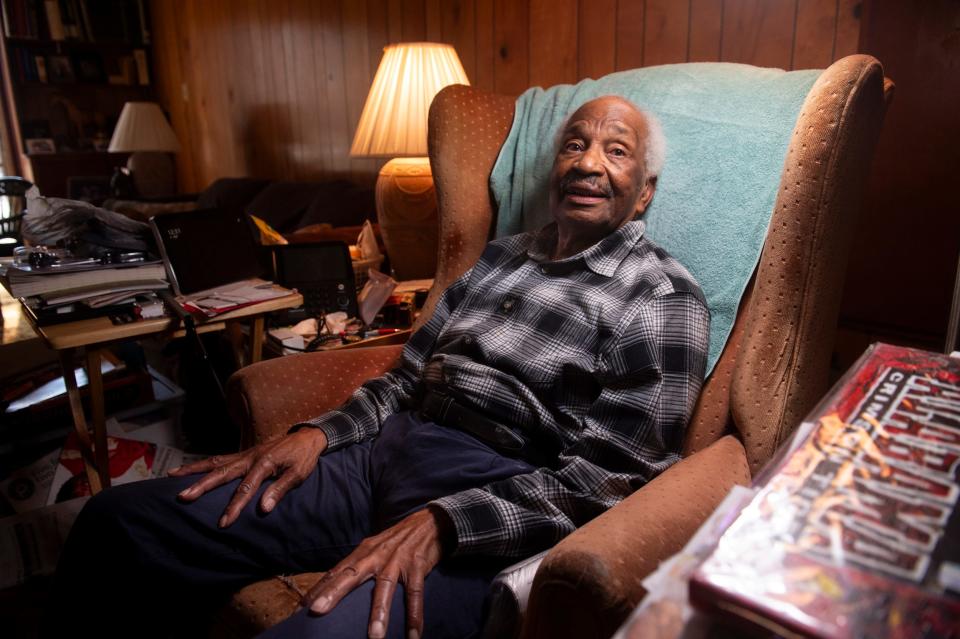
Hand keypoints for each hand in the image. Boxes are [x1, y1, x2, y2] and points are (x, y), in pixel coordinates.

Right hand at [169, 428, 327, 527]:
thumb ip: (280, 490)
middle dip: (202, 486)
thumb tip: (263, 509)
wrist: (306, 437)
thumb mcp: (298, 474)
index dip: (234, 507)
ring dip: (194, 470)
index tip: (223, 523)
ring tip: (172, 476)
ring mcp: (244, 454)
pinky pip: (220, 459)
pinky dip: (203, 464)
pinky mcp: (243, 454)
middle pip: (222, 473)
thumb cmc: (303, 458)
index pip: (246, 489)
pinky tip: (189, 469)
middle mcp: (249, 457)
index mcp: (264, 464)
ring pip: (215, 462)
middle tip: (183, 497)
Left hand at [304, 506, 453, 638]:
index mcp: (363, 552)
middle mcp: (376, 555)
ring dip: (379, 612)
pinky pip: (415, 593)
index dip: (318, 590)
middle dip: (334, 593)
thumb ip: (355, 567)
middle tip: (318, 611)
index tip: (300, 609)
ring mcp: (397, 560)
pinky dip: (415, 615)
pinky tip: (413, 635)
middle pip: (352, 575)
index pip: (336, 572)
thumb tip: (331, 589)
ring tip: (374, 636)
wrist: (429, 522)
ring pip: (385, 587)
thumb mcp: (373, 550)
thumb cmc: (396, 541)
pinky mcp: (417, 565)